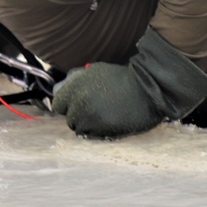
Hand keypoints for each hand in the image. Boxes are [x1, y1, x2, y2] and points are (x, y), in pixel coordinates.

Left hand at [52, 26, 206, 138]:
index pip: (58, 104)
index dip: (67, 106)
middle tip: (94, 111)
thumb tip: (65, 88)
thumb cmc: (123, 79)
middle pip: (69, 119)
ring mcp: (89, 118)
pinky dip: (98, 132)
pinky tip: (110, 123)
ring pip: (80, 129)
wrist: (148, 89)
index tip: (75, 106)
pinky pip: (92, 136)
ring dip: (89, 125)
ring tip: (104, 117)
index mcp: (75, 87)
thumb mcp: (96, 71)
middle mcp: (78, 103)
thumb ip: (78, 81)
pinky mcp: (102, 130)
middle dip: (78, 116)